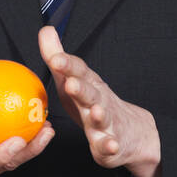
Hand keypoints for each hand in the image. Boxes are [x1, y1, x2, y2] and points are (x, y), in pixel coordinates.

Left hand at [37, 25, 161, 176]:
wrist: (131, 131)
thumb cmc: (92, 102)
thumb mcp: (74, 79)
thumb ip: (58, 57)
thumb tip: (45, 30)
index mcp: (88, 84)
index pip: (78, 71)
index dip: (68, 65)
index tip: (56, 59)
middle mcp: (99, 100)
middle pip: (90, 93)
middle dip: (82, 89)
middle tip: (72, 84)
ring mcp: (106, 122)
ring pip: (102, 118)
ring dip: (99, 115)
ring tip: (95, 112)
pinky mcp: (110, 145)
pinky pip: (109, 146)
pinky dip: (110, 146)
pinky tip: (110, 146)